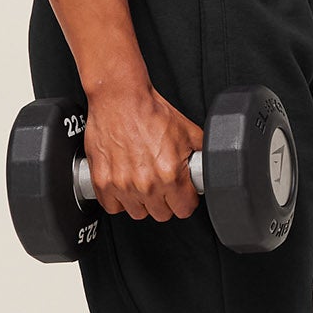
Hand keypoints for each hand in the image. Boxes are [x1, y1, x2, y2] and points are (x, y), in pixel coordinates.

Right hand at [81, 82, 202, 222]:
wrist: (120, 97)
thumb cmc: (150, 111)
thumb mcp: (188, 131)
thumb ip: (201, 154)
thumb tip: (209, 167)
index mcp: (170, 174)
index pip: (185, 209)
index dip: (186, 200)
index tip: (182, 192)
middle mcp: (146, 183)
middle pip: (162, 214)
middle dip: (165, 201)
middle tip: (162, 183)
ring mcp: (122, 184)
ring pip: (138, 212)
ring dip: (141, 201)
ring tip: (142, 181)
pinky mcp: (102, 181)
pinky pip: (113, 206)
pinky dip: (118, 199)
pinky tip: (125, 184)